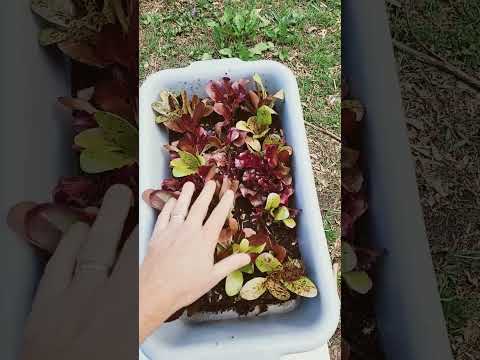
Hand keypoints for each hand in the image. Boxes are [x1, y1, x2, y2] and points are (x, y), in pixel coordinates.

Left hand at [20, 185, 137, 359]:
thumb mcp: (128, 342)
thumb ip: (140, 316)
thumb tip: (148, 292)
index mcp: (128, 311)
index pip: (140, 263)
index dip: (144, 238)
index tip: (147, 222)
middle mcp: (104, 296)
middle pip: (120, 247)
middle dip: (120, 218)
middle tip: (123, 194)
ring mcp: (73, 294)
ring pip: (92, 248)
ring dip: (101, 222)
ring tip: (108, 202)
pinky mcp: (47, 300)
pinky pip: (60, 262)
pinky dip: (70, 242)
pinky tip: (78, 230)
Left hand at [139, 181, 250, 342]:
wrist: (156, 291)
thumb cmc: (185, 287)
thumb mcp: (213, 277)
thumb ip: (230, 264)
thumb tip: (247, 257)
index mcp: (204, 240)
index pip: (217, 217)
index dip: (224, 203)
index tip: (229, 193)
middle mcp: (189, 231)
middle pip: (199, 207)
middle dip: (206, 193)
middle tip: (211, 183)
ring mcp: (172, 231)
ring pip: (180, 208)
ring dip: (186, 195)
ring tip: (190, 185)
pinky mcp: (157, 235)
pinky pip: (163, 216)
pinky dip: (168, 207)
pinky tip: (171, 202)